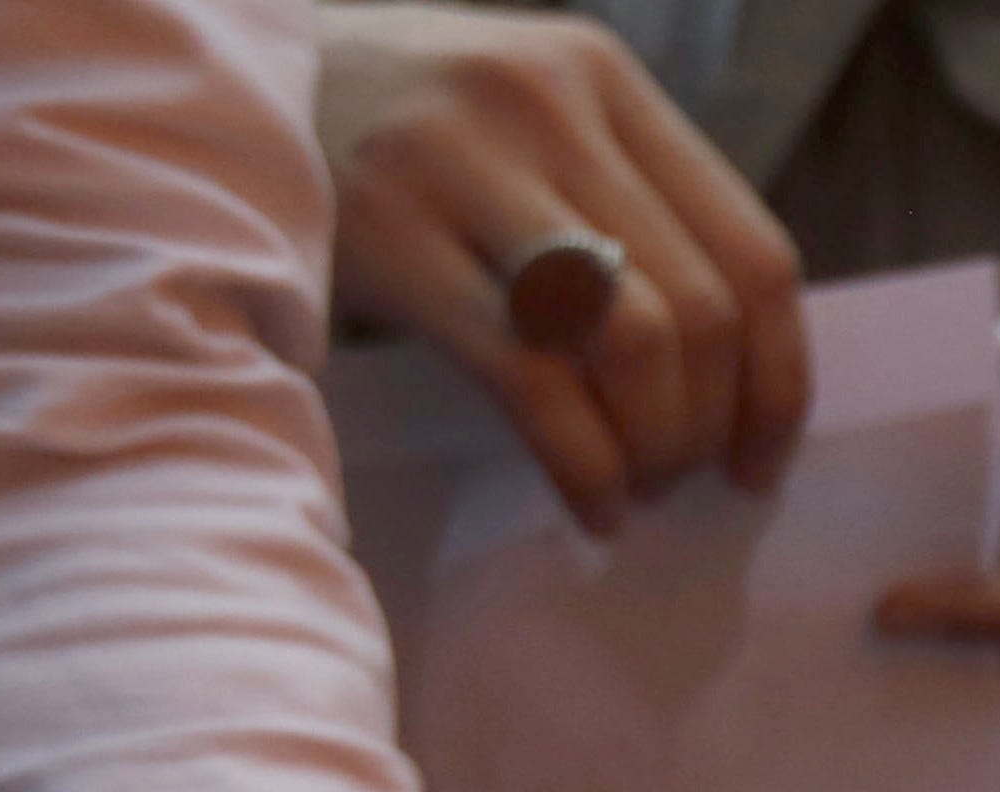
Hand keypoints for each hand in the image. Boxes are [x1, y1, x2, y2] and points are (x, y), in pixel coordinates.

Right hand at [317, 5, 809, 533]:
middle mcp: (544, 104)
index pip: (755, 255)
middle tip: (681, 481)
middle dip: (709, 428)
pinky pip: (534, 382)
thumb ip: (632, 212)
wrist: (221, 79)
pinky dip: (583, 467)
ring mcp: (462, 159)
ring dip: (651, 447)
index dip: (779, 383)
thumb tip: (738, 378)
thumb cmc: (401, 131)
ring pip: (630, 343)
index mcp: (604, 81)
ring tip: (631, 487)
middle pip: (699, 312)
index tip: (762, 459)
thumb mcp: (531, 127)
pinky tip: (588, 504)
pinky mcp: (390, 233)